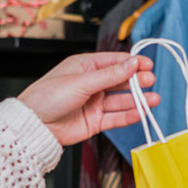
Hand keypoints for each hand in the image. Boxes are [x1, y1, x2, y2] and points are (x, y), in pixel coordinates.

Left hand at [17, 52, 160, 146]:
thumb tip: (131, 63)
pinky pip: (116, 117)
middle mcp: (91, 84)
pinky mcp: (95, 121)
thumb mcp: (81, 81)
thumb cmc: (46, 97)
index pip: (114, 62)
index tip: (147, 64)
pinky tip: (141, 112)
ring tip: (153, 99)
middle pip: (120, 80)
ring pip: (121, 100)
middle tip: (150, 81)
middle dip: (136, 81)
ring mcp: (93, 103)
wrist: (34, 125)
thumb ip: (109, 75)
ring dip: (137, 99)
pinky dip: (129, 115)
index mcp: (84, 66)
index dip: (131, 63)